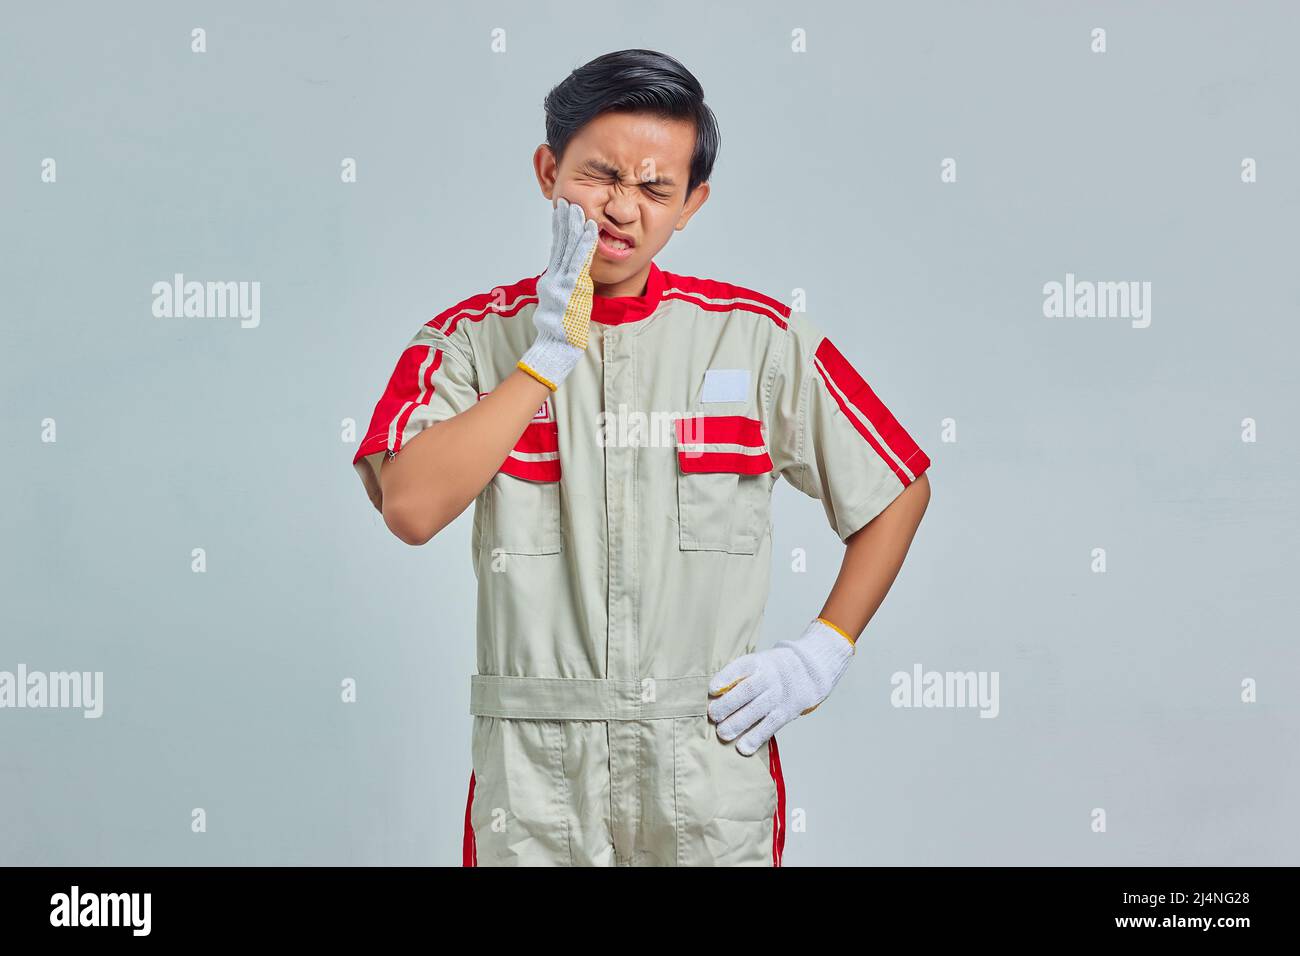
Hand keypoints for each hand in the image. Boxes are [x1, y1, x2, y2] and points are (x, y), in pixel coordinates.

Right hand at [516, 196, 599, 390]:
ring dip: (575, 226)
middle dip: (564, 222)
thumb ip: (562, 292)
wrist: (555, 347)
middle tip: (567, 201)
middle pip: (560, 244)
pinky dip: (584, 243)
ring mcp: (563, 282)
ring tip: (579, 208)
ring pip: (569, 247)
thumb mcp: (558, 307)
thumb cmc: (559, 332)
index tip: (561, 213)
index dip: (558, 230)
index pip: (556, 250)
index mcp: (551, 281)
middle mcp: (554, 278)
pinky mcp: (573, 287)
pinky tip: (589, 228)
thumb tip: (567, 284)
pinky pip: (580, 260)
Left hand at [707, 618, 855, 754]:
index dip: (725, 678)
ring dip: (738, 724)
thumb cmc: (771, 669)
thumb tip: (713, 696)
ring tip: (723, 734)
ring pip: (757, 710)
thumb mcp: (756, 663)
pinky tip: (743, 748)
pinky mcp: (786, 712)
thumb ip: (737, 677)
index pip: (741, 667)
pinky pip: (770, 726)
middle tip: (713, 716)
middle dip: (728, 705)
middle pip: (747, 691)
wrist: (807, 671)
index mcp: (758, 663)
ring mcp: (778, 696)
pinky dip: (756, 738)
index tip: (712, 689)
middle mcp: (769, 678)